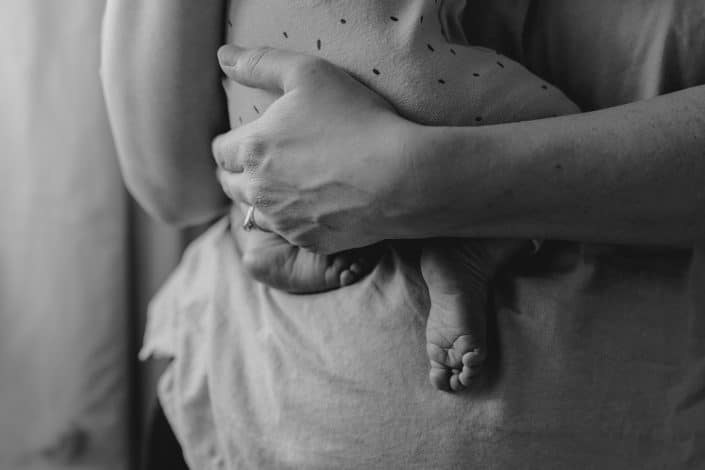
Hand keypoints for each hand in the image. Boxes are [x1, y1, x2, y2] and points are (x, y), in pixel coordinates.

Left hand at [214, 45, 416, 253]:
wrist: (399, 178)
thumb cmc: (356, 120)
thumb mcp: (309, 74)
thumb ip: (260, 64)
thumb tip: (224, 58)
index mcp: (253, 148)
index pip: (221, 151)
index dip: (228, 145)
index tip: (239, 144)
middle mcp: (259, 189)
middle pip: (230, 185)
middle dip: (236, 175)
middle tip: (252, 168)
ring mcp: (283, 220)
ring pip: (253, 214)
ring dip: (258, 201)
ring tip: (276, 190)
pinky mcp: (308, 241)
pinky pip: (287, 233)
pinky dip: (290, 221)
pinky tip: (308, 209)